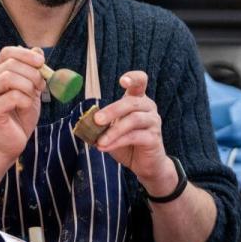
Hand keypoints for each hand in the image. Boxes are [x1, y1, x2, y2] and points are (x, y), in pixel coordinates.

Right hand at [0, 46, 45, 165]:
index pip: (7, 52)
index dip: (25, 54)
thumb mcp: (32, 90)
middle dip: (32, 73)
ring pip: (9, 78)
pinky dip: (26, 100)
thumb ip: (33, 72)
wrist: (11, 143)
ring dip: (28, 86)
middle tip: (41, 85)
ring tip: (33, 96)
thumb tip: (38, 51)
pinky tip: (26, 107)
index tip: (41, 62)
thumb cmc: (20, 116)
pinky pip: (13, 96)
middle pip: (10, 64)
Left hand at [93, 71, 170, 185]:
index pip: (140, 81)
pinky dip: (117, 142)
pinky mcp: (154, 138)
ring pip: (133, 120)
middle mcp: (149, 107)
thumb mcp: (112, 129)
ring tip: (100, 141)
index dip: (133, 78)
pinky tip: (105, 147)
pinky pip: (134, 137)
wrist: (144, 164)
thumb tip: (86, 120)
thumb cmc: (127, 142)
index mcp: (138, 100)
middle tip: (97, 120)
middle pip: (132, 102)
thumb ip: (102, 123)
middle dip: (112, 111)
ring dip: (113, 131)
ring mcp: (154, 122)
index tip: (122, 81)